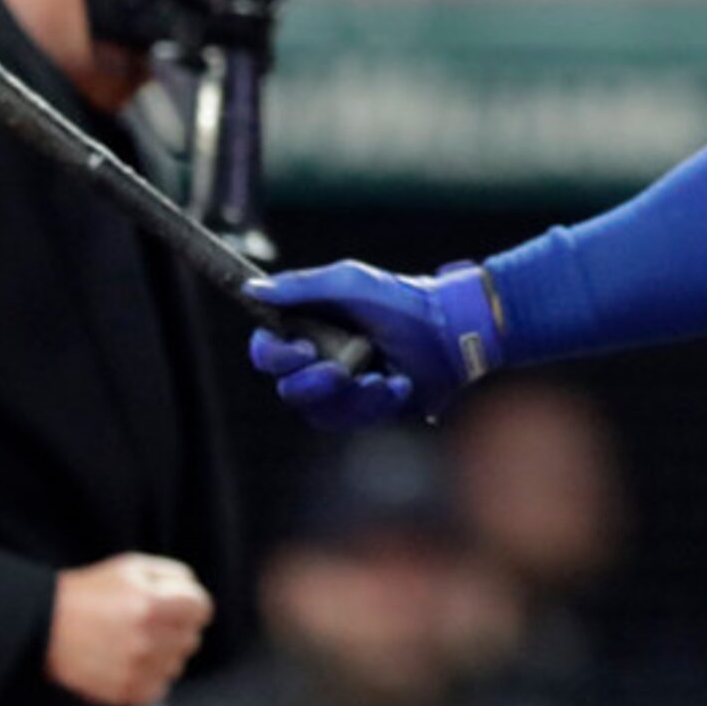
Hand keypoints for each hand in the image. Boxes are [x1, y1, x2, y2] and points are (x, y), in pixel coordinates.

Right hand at [45, 552, 212, 705]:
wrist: (46, 626)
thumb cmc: (91, 592)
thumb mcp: (131, 567)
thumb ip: (173, 575)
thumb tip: (196, 593)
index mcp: (151, 603)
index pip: (201, 609)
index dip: (191, 603)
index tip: (179, 604)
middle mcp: (147, 639)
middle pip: (192, 637)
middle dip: (178, 627)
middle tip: (152, 620)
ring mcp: (136, 669)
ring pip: (178, 664)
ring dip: (165, 653)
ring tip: (137, 641)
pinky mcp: (125, 693)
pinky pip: (160, 688)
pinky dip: (152, 676)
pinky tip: (132, 661)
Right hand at [246, 260, 503, 427]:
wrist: (453, 331)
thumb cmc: (402, 300)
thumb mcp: (350, 283)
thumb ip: (300, 287)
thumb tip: (252, 290)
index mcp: (308, 326)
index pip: (267, 350)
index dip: (274, 355)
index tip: (300, 349)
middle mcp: (319, 360)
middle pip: (289, 389)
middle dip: (314, 383)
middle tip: (340, 371)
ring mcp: (343, 389)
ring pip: (319, 413)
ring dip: (351, 396)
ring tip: (382, 377)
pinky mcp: (367, 410)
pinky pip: (353, 422)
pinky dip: (377, 403)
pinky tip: (400, 384)